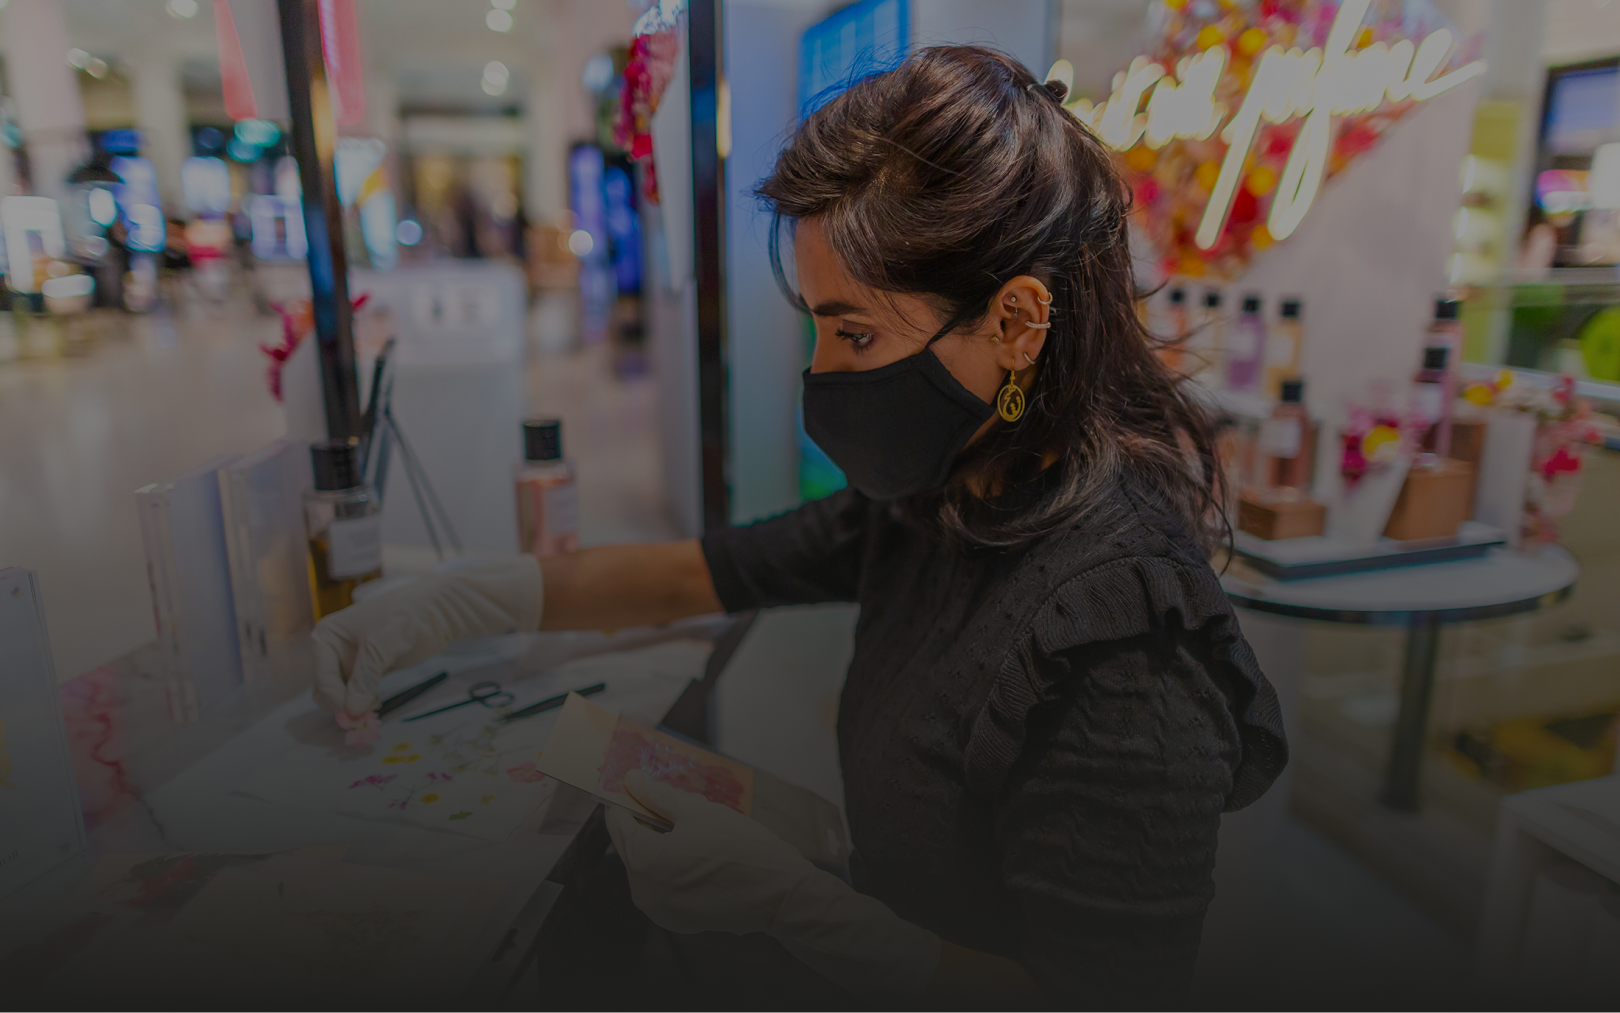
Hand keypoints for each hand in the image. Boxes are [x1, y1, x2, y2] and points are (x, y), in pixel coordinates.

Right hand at [311, 556, 541, 715]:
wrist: (438, 610)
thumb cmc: (407, 615)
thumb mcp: (382, 643)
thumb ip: (365, 676)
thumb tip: (352, 710)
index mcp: (327, 635)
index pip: (323, 677)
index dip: (336, 698)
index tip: (355, 712)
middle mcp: (333, 649)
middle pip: (326, 690)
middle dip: (342, 704)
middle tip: (367, 714)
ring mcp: (352, 661)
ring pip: (341, 695)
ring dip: (353, 706)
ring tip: (376, 705)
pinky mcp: (369, 671)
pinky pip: (358, 694)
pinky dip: (364, 703)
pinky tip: (379, 702)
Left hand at [606, 770, 939, 1003]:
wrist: (780, 894)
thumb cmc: (741, 849)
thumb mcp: (698, 812)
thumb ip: (659, 797)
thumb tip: (633, 781)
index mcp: (643, 863)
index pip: (618, 824)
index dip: (628, 800)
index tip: (638, 784)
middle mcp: (643, 893)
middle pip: (634, 847)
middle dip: (651, 823)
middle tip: (680, 805)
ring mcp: (661, 911)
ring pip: (652, 866)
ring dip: (665, 845)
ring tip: (699, 830)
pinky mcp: (679, 920)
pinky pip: (667, 885)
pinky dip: (676, 867)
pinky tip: (704, 855)